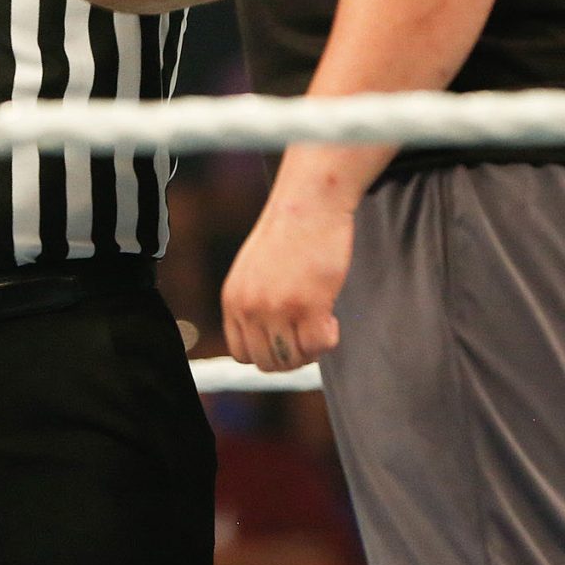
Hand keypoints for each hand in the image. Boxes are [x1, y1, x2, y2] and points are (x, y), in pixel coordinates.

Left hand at [220, 181, 357, 372]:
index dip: (267, 352)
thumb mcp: (254, 271)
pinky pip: (319, 346)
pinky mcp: (309, 305)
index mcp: (233, 299)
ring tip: (319, 322)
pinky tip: (331, 317)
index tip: (286, 339)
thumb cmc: (289, 233)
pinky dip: (329, 339)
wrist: (309, 203)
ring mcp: (278, 308)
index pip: (241, 353)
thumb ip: (254, 303)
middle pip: (267, 362)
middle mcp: (250, 307)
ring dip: (311, 349)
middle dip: (292, 356)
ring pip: (293, 358)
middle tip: (309, 333)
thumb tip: (270, 342)